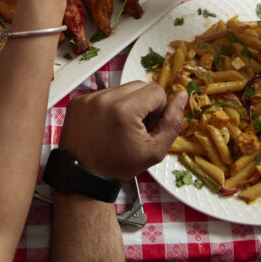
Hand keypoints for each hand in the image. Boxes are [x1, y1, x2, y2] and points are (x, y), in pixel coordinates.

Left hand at [59, 82, 187, 180]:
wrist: (84, 176)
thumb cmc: (118, 165)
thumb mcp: (155, 151)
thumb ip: (173, 122)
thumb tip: (182, 96)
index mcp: (124, 110)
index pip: (156, 91)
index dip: (158, 110)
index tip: (148, 128)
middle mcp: (104, 98)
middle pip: (140, 85)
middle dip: (144, 105)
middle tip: (136, 128)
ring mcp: (89, 98)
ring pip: (122, 89)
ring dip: (127, 104)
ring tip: (120, 127)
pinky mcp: (78, 101)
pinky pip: (104, 94)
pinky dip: (110, 106)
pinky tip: (106, 125)